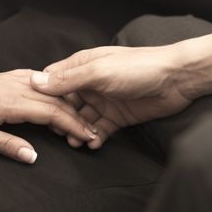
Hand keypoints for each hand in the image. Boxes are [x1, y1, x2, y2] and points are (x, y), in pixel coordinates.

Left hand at [0, 69, 96, 163]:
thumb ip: (7, 146)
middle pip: (57, 101)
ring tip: (81, 119)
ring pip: (51, 90)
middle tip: (92, 132)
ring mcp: (14, 79)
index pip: (52, 113)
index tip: (87, 136)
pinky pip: (40, 80)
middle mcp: (17, 87)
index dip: (73, 125)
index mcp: (12, 102)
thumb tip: (33, 156)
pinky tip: (62, 96)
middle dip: (78, 117)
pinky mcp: (10, 76)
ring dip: (69, 104)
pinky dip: (55, 90)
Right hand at [31, 31, 211, 148]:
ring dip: (77, 131)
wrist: (176, 80)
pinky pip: (101, 129)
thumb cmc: (137, 68)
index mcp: (82, 66)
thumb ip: (68, 80)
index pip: (54, 81)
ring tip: (76, 142)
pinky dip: (95, 138)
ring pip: (82, 119)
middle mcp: (91, 83)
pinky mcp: (118, 116)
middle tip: (59, 133)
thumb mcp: (98, 73)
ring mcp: (105, 100)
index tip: (36, 111)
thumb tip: (35, 82)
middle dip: (60, 119)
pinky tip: (93, 144)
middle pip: (66, 104)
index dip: (44, 96)